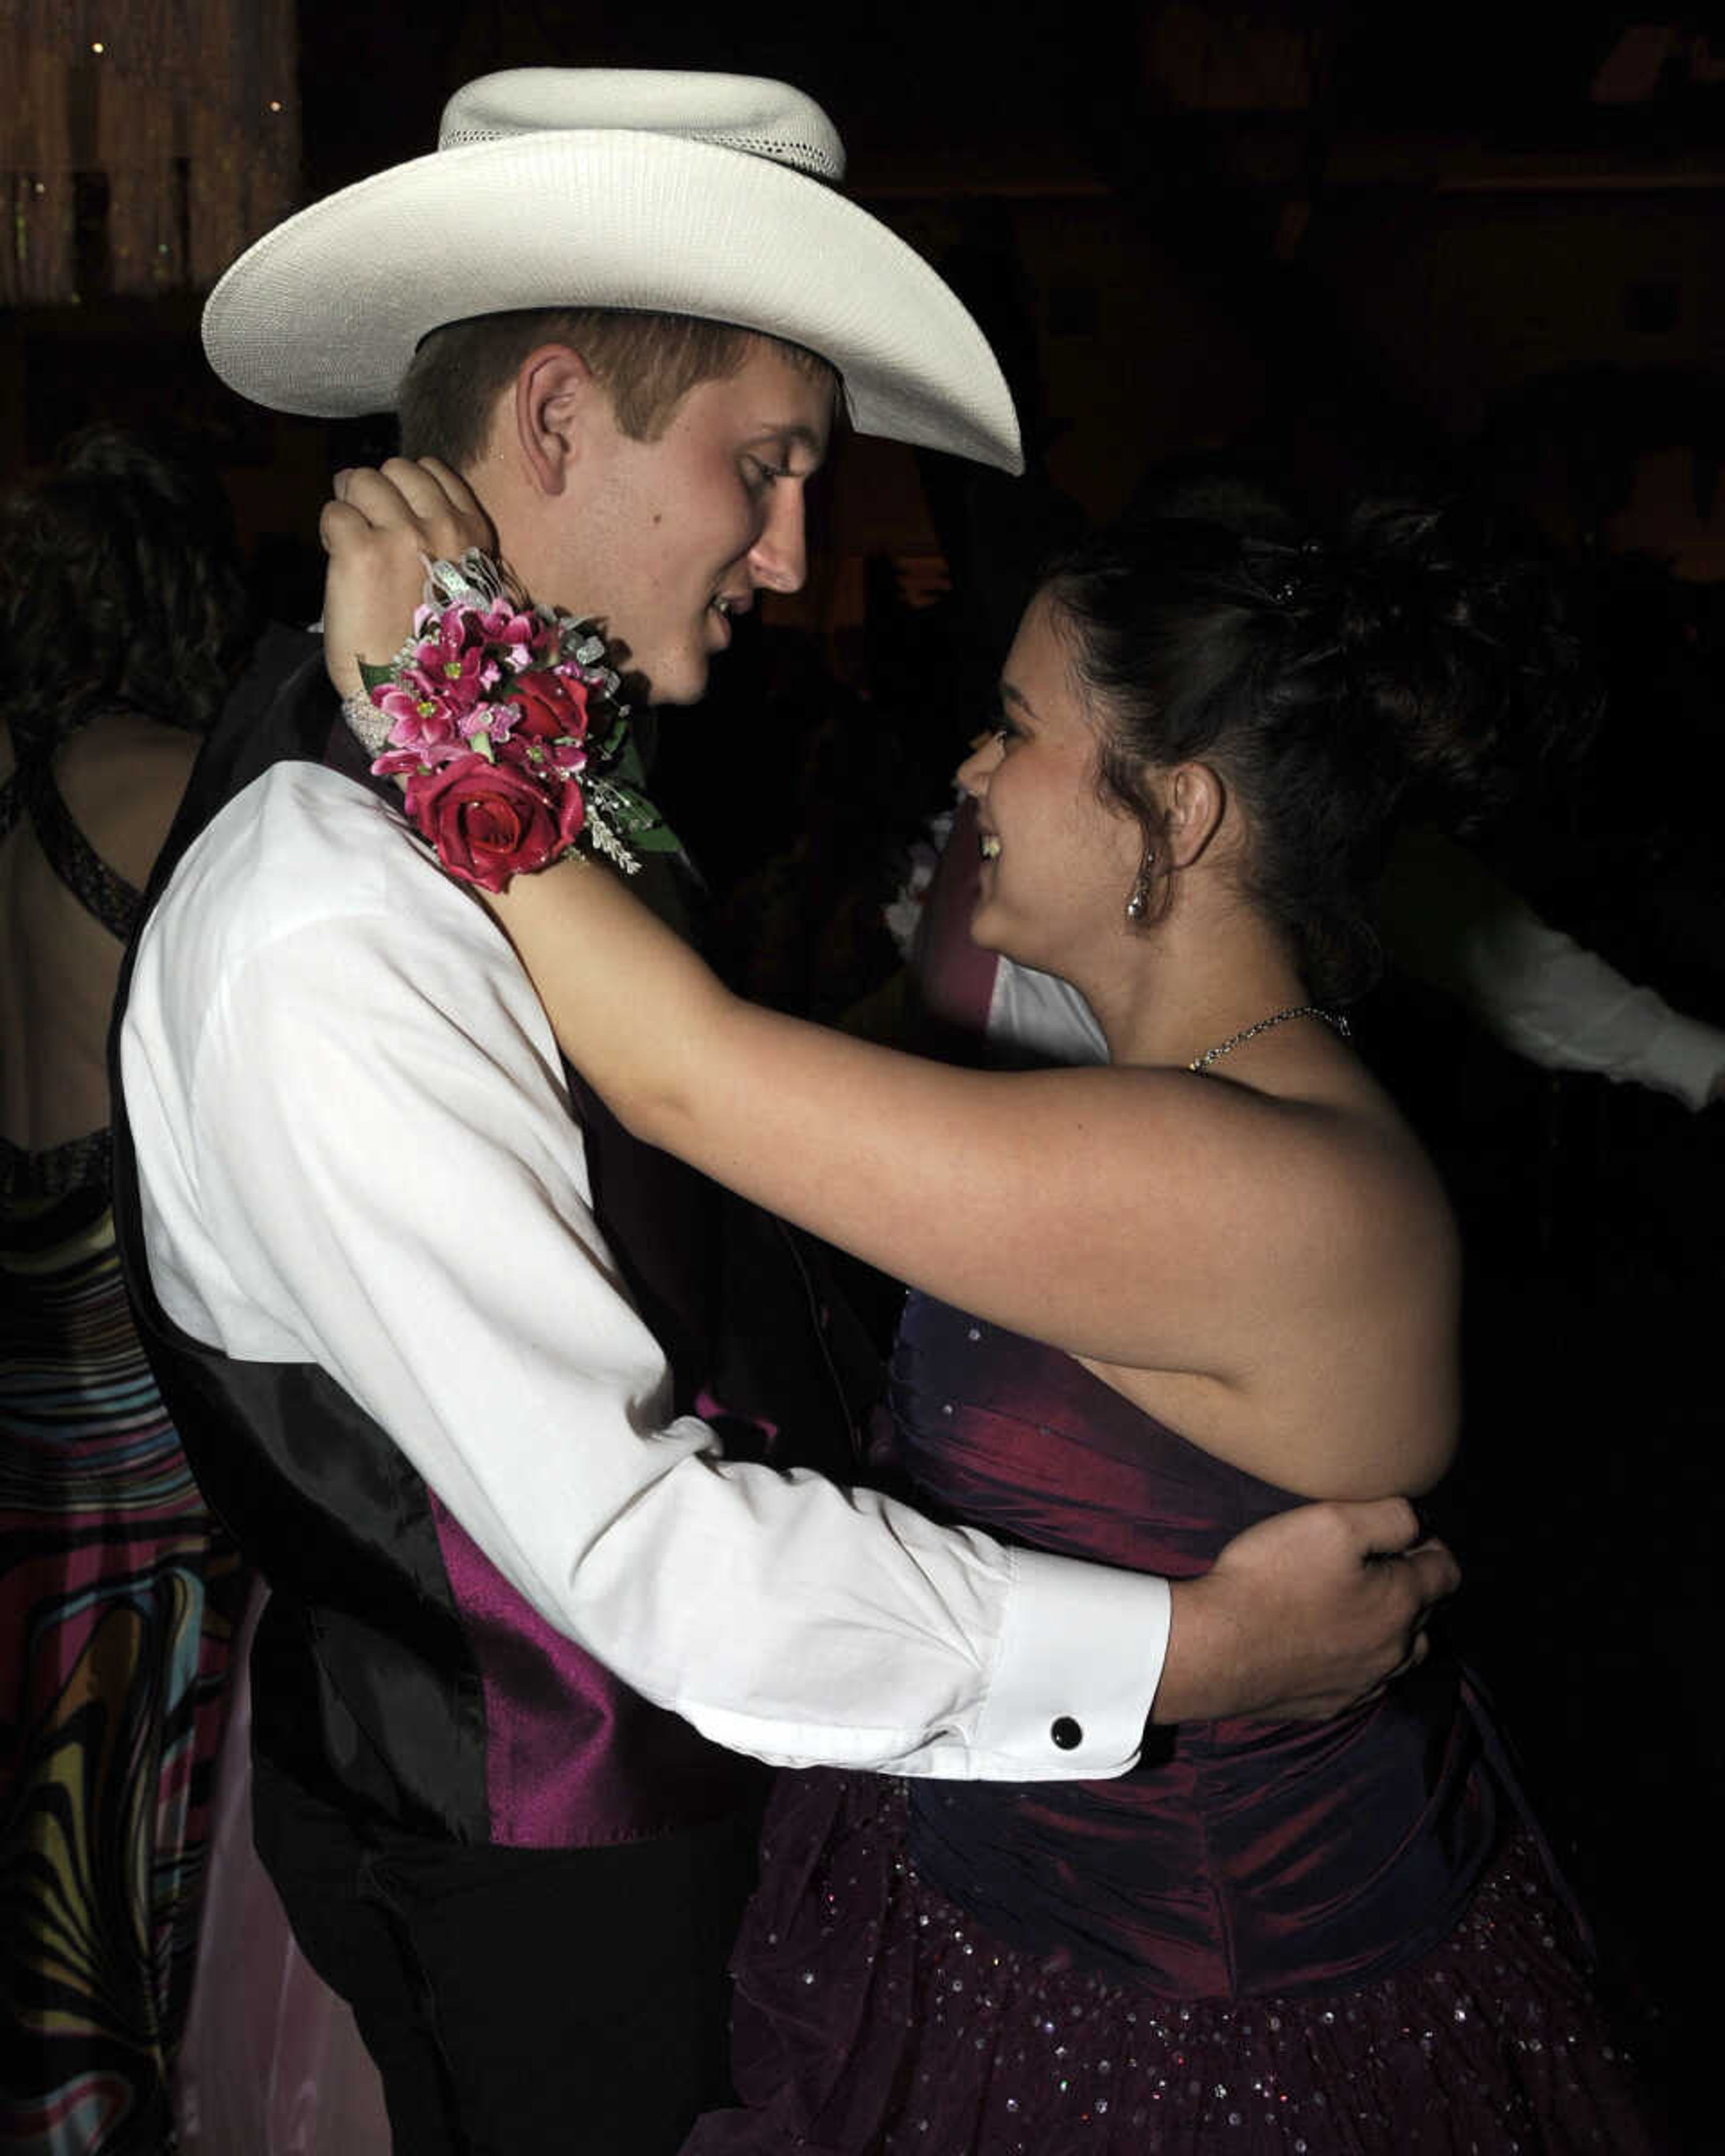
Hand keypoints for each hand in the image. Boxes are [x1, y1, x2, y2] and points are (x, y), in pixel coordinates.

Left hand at [318, 457, 494, 701]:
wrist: (423, 699)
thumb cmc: (443, 654)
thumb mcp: (471, 594)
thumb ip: (453, 551)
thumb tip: (418, 524)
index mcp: (473, 538)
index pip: (436, 474)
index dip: (406, 489)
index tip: (395, 514)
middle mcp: (442, 528)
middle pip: (397, 468)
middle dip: (374, 490)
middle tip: (363, 522)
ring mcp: (402, 535)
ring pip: (362, 479)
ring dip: (349, 504)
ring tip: (349, 539)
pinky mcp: (361, 551)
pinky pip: (334, 512)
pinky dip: (330, 531)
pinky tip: (338, 559)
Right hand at [1153, 1498, 1458, 1723]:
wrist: (1216, 1650)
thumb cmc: (1273, 1578)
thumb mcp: (1332, 1521)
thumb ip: (1390, 1516)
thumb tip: (1417, 1521)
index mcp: (1401, 1602)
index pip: (1447, 1572)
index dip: (1432, 1545)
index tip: (1405, 1533)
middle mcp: (1394, 1650)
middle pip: (1428, 1615)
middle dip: (1412, 1585)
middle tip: (1377, 1563)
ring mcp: (1364, 1683)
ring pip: (1402, 1655)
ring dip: (1394, 1628)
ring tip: (1363, 1605)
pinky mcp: (1331, 1705)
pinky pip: (1366, 1682)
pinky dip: (1362, 1659)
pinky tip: (1334, 1644)